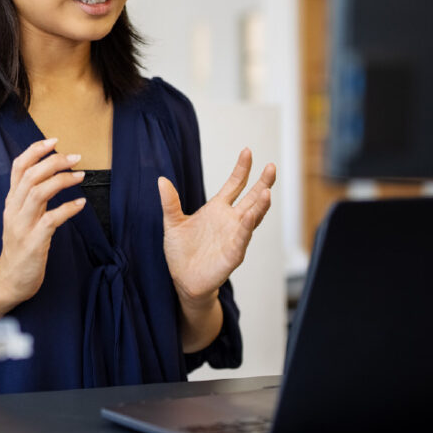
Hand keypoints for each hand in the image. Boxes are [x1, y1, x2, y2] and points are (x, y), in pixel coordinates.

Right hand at [0, 138, 86, 304]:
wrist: (9, 280)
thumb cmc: (20, 247)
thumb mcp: (22, 217)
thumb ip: (32, 197)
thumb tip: (51, 174)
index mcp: (11, 202)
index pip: (18, 167)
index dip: (35, 151)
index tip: (54, 141)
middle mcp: (13, 210)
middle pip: (30, 176)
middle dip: (54, 162)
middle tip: (76, 157)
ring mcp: (22, 226)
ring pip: (38, 193)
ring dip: (61, 181)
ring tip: (81, 175)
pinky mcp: (33, 243)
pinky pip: (50, 220)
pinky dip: (67, 209)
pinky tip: (81, 204)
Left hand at [159, 148, 275, 304]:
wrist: (183, 280)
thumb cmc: (181, 252)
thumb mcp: (172, 223)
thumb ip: (170, 202)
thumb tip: (161, 179)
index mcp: (217, 209)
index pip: (234, 185)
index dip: (242, 169)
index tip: (247, 151)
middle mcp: (230, 220)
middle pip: (251, 198)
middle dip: (262, 183)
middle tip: (271, 166)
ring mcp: (234, 236)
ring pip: (252, 217)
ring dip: (260, 205)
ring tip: (267, 191)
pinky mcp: (233, 253)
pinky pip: (242, 238)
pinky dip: (247, 227)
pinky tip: (250, 216)